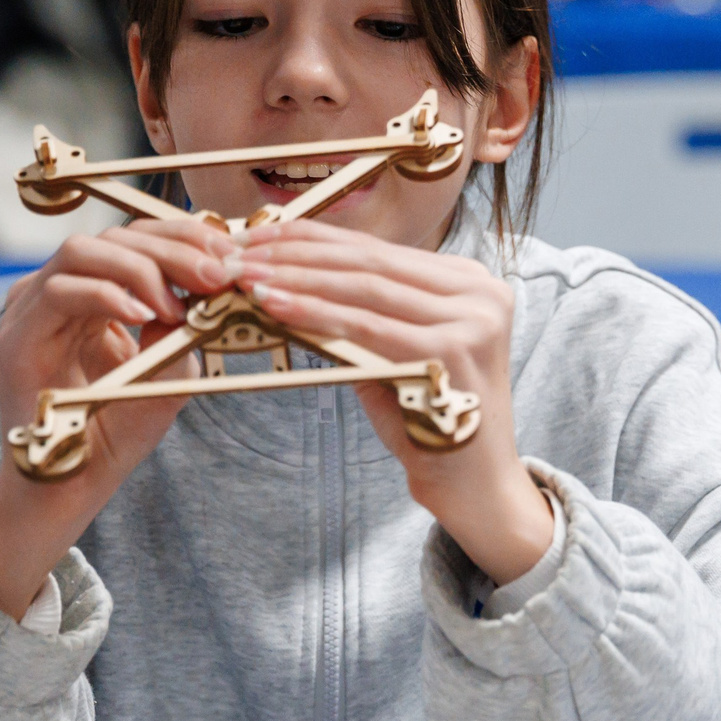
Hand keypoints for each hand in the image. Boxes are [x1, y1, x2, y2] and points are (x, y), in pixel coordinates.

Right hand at [0, 217, 237, 615]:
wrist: (72, 486)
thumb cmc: (116, 431)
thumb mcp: (168, 368)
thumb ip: (182, 322)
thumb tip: (209, 276)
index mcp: (95, 291)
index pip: (139, 240)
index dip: (185, 238)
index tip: (229, 257)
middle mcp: (61, 291)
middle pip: (114, 235)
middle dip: (173, 249)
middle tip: (216, 274)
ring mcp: (34, 309)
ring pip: (82, 250)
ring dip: (140, 269)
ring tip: (175, 304)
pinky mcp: (17, 335)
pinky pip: (59, 291)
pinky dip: (106, 295)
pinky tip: (144, 316)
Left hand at [233, 218, 554, 585]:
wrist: (474, 485)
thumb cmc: (428, 421)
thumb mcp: (397, 352)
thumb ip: (361, 313)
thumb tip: (286, 278)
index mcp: (469, 283)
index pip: (378, 249)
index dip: (314, 237)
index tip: (260, 234)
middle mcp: (479, 292)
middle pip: (369, 260)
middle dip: (297, 253)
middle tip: (242, 252)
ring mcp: (471, 320)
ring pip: (364, 286)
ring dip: (298, 278)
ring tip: (249, 276)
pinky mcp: (453, 350)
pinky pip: (366, 325)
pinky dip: (315, 313)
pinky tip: (276, 305)